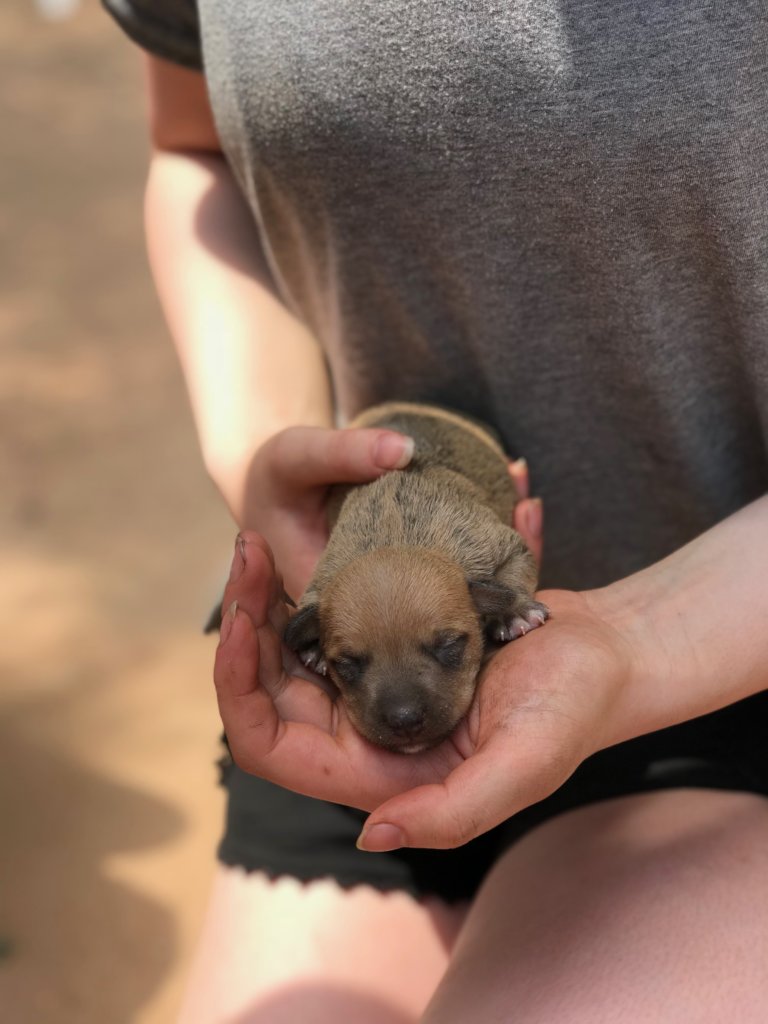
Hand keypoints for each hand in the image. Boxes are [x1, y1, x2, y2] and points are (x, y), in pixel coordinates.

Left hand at [214, 531, 622, 847]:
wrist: (608, 650)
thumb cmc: (574, 708)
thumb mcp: (524, 764)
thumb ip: (452, 811)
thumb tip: (370, 835)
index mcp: (381, 770)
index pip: (272, 747)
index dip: (239, 691)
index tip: (240, 620)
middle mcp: (368, 730)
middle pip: (270, 687)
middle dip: (246, 623)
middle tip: (246, 552)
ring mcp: (379, 684)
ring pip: (294, 648)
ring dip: (269, 598)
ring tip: (260, 543)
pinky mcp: (394, 644)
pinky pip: (336, 619)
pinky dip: (315, 585)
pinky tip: (305, 542)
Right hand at [238, 429, 542, 600]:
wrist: (277, 486)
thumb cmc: (277, 478)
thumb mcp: (296, 459)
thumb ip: (342, 454)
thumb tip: (404, 451)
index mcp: (339, 605)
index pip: (406, 619)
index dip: (459, 602)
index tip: (499, 571)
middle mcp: (375, 611)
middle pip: (444, 606)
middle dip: (493, 574)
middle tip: (528, 517)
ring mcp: (397, 594)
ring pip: (458, 584)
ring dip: (496, 547)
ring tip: (528, 500)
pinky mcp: (411, 572)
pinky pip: (457, 560)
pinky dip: (485, 530)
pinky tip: (514, 490)